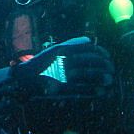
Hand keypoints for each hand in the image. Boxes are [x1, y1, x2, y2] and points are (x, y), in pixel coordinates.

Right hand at [0, 37, 114, 116]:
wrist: (22, 81)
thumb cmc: (40, 64)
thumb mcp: (54, 50)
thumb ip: (71, 44)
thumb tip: (89, 40)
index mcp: (62, 49)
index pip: (88, 48)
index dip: (101, 53)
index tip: (107, 58)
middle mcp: (63, 60)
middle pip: (91, 61)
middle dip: (104, 66)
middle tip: (111, 71)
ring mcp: (62, 75)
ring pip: (88, 75)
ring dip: (101, 78)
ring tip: (108, 81)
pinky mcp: (61, 89)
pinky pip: (82, 90)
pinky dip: (93, 91)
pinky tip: (100, 93)